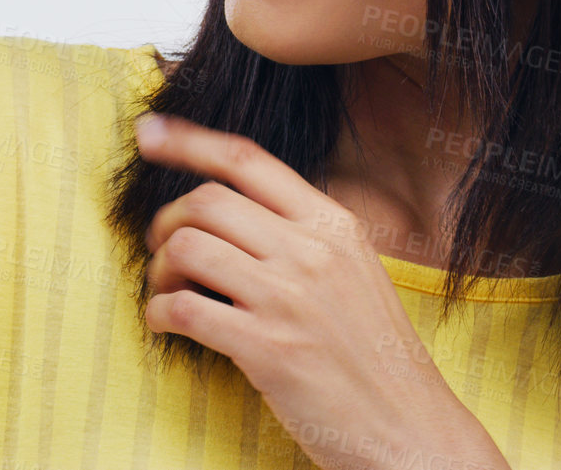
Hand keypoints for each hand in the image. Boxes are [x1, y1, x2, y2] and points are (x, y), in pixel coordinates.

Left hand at [135, 111, 510, 469]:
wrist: (412, 428)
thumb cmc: (376, 356)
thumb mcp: (355, 271)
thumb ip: (304, 235)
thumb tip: (234, 211)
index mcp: (334, 224)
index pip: (248, 159)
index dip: (189, 140)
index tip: (148, 133)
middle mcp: (311, 251)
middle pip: (207, 200)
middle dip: (167, 220)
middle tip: (161, 248)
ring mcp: (288, 298)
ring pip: (187, 247)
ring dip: (159, 268)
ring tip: (166, 291)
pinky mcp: (266, 349)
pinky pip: (184, 308)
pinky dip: (159, 312)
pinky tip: (166, 324)